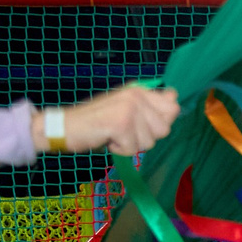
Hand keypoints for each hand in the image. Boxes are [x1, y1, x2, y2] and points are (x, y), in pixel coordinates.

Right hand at [39, 84, 181, 157]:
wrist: (66, 126)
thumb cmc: (98, 122)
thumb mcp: (127, 110)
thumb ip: (151, 105)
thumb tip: (175, 97)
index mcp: (139, 91)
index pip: (172, 108)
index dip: (159, 122)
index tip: (139, 122)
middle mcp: (136, 96)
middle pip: (163, 130)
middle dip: (145, 137)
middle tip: (123, 130)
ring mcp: (129, 109)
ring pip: (149, 142)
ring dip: (131, 144)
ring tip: (114, 133)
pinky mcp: (121, 124)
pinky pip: (133, 149)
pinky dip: (120, 150)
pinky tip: (107, 138)